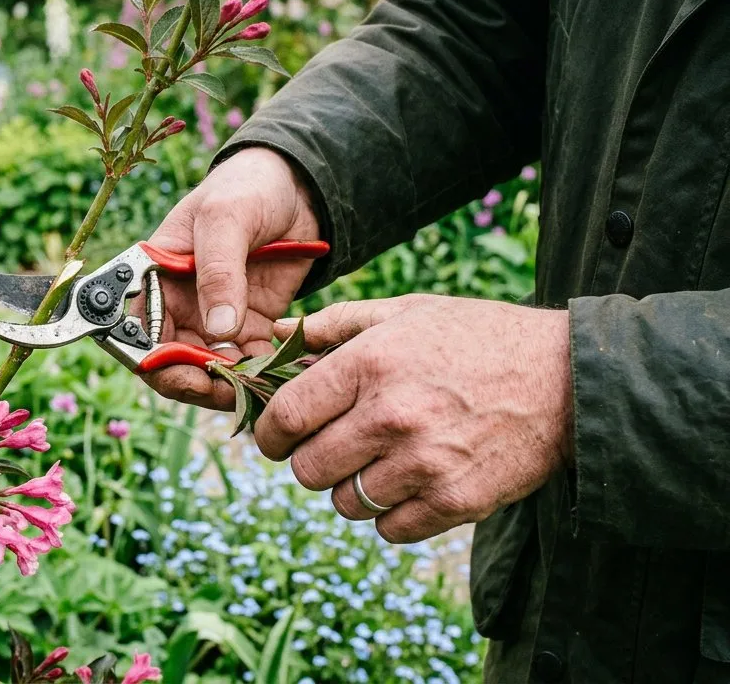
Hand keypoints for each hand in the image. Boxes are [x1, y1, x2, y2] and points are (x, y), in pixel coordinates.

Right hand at [143, 147, 321, 408]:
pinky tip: (281, 379)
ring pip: (209, 371)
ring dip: (230, 386)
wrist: (299, 186)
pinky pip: (248, 363)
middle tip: (230, 391)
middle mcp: (179, 304)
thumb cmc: (247, 187)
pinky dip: (261, 376)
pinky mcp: (249, 325)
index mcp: (156, 276)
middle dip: (196, 383)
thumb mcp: (227, 218)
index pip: (140, 331)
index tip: (187, 375)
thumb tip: (217, 329)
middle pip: (172, 362)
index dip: (155, 361)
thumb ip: (219, 271)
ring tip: (260, 388)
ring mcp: (215, 318)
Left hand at [258, 295, 573, 542]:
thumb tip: (275, 336)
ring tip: (377, 464)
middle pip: (308, 469)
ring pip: (345, 503)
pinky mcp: (456, 500)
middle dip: (310, 463)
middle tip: (331, 450)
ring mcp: (424, 462)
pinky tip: (409, 485)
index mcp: (369, 363)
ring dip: (351, 490)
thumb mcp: (407, 313)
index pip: (285, 417)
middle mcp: (391, 414)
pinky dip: (391, 515)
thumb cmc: (479, 339)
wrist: (570, 378)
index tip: (277, 437)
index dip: (270, 434)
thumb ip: (335, 324)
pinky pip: (390, 529)